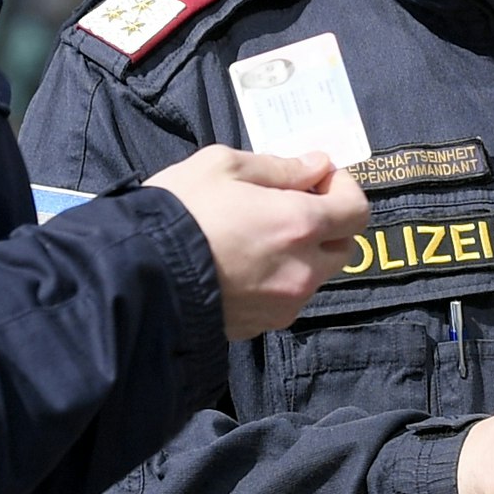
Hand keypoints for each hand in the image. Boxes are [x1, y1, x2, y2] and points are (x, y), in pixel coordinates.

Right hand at [145, 146, 366, 340]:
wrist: (135, 276)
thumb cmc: (177, 212)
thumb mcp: (223, 166)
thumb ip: (280, 167)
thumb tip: (317, 166)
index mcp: (300, 224)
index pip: (358, 211)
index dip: (344, 190)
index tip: (319, 180)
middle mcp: (302, 270)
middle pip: (343, 247)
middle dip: (328, 225)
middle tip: (291, 206)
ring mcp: (284, 304)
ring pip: (314, 277)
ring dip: (302, 255)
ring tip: (258, 237)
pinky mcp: (261, 328)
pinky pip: (285, 300)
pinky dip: (277, 281)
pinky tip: (241, 266)